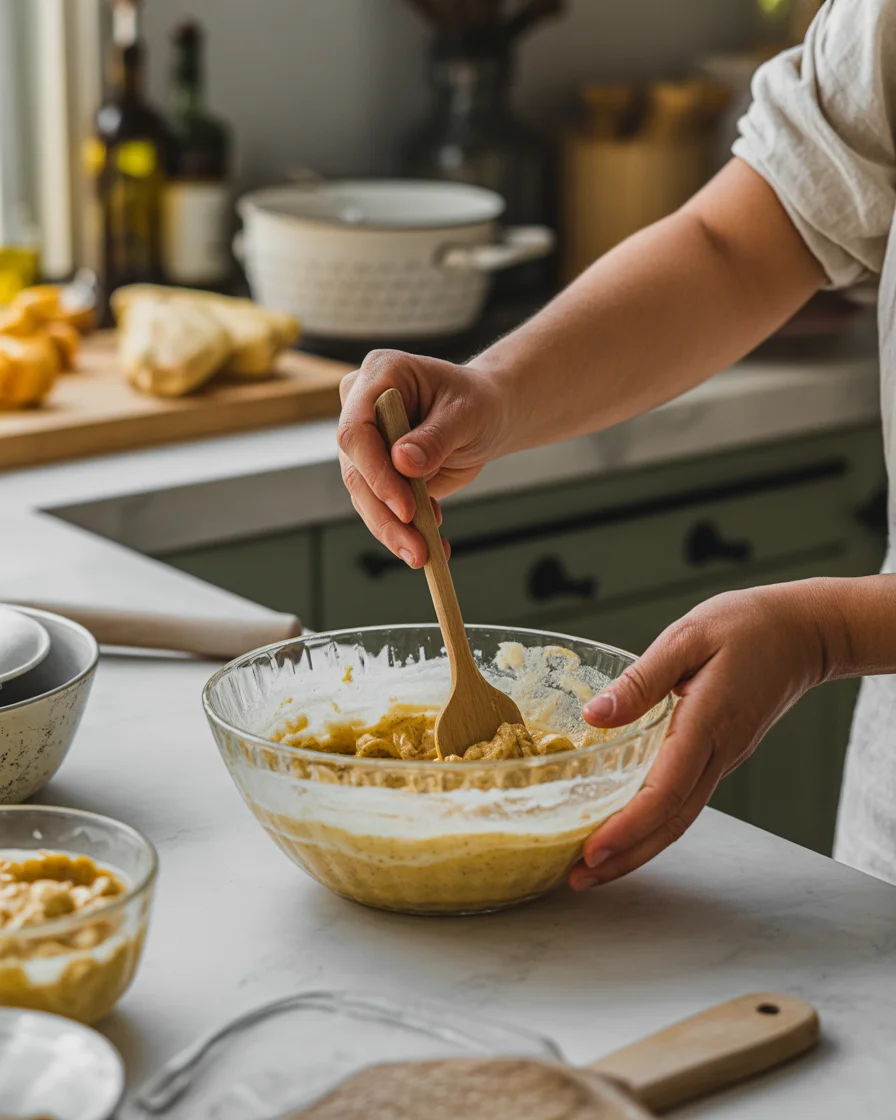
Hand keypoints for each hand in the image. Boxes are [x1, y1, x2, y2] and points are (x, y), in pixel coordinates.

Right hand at [338, 350, 508, 567]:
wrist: (488, 416)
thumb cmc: (479, 403)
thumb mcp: (467, 414)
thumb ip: (436, 437)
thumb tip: (403, 463)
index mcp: (379, 375)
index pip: (356, 429)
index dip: (375, 471)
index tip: (405, 507)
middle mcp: (361, 407)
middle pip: (356, 470)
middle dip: (385, 514)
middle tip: (416, 548)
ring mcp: (366, 443)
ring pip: (364, 496)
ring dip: (393, 531)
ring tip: (424, 555)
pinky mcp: (376, 472)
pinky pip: (381, 507)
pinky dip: (404, 531)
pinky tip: (429, 546)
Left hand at [569, 581, 835, 889]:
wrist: (803, 632)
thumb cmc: (746, 626)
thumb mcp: (687, 637)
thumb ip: (641, 680)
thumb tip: (595, 715)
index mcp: (706, 723)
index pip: (665, 790)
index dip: (628, 827)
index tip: (593, 850)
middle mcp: (718, 752)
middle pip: (671, 822)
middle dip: (626, 856)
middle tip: (579, 877)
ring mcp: (723, 759)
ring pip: (679, 818)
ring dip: (638, 848)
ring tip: (593, 867)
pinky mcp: (720, 755)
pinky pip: (685, 800)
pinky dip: (654, 824)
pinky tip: (627, 828)